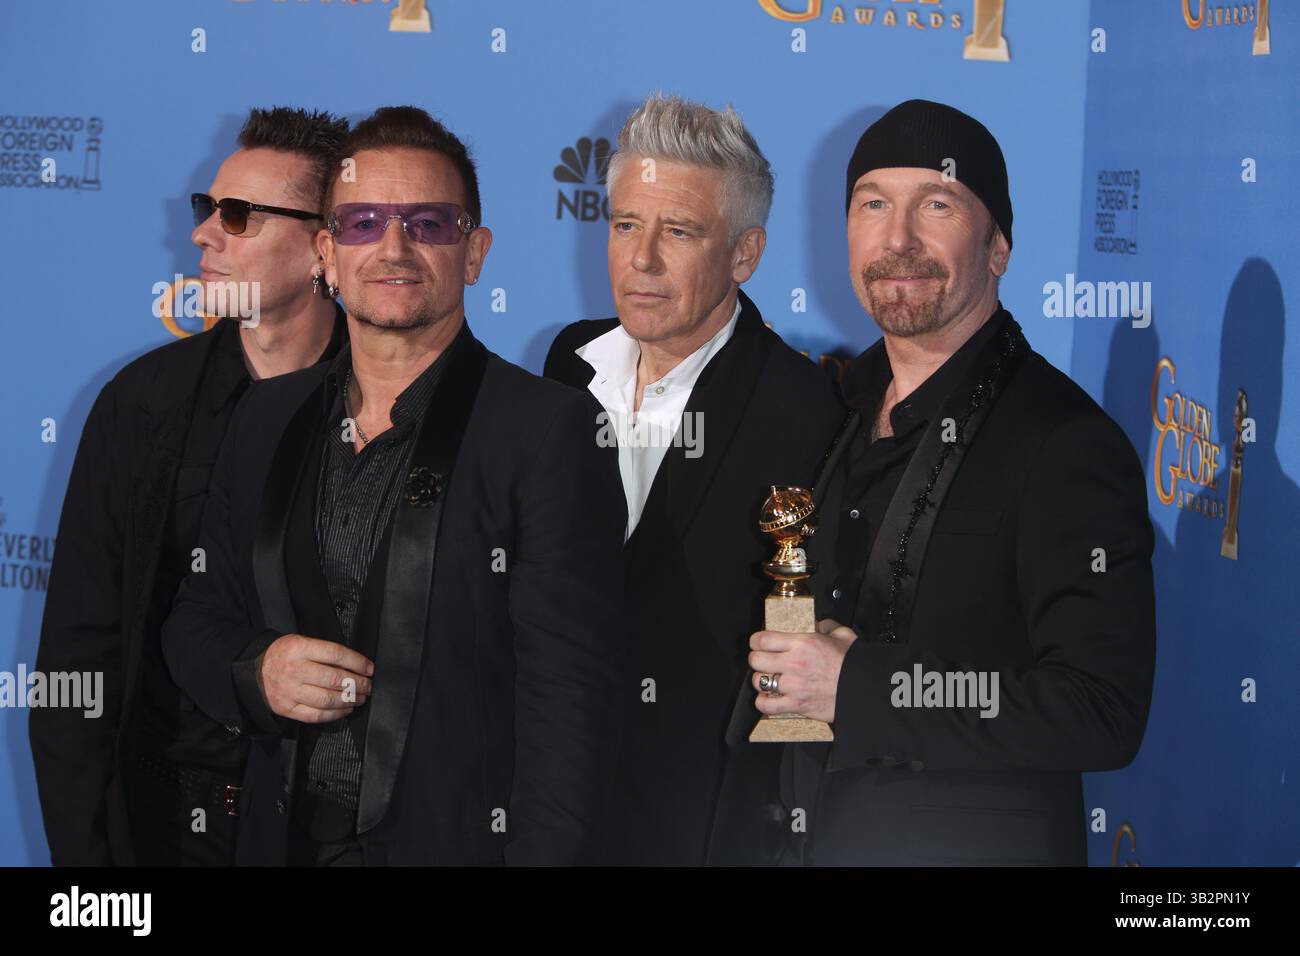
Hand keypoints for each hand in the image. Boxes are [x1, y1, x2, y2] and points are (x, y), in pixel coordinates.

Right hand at [256, 634, 373, 722]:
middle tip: (369, 686)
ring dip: (350, 700)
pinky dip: (335, 714)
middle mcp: (294, 670)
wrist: (254, 670)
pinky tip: (345, 709)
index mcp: (299, 648)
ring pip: (327, 699)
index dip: (357, 662)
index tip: (370, 668)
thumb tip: (355, 665)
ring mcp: (290, 691)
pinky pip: (316, 715)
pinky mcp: (287, 708)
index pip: (336, 654)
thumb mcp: (301, 642)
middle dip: (358, 684)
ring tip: (360, 698)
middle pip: (334, 679)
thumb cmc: (284, 654)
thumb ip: (324, 652)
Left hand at [748, 618, 858, 723]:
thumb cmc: (854, 663)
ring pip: (758, 681)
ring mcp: (793, 686)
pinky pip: (767, 705)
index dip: (757, 641)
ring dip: (761, 680)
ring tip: (769, 679)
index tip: (760, 643)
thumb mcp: (843, 635)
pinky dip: (765, 702)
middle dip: (757, 659)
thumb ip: (826, 625)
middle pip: (755, 659)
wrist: (864, 689)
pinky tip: (771, 698)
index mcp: (802, 643)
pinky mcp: (797, 705)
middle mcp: (794, 663)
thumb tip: (817, 624)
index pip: (762, 639)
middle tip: (764, 660)